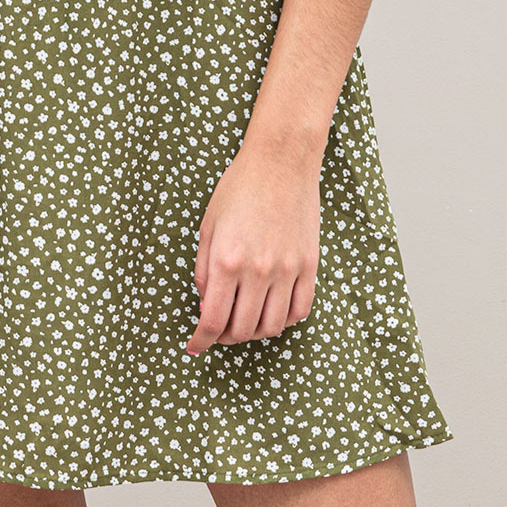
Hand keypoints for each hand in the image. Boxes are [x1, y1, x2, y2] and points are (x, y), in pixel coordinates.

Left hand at [186, 139, 321, 354]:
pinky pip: (300, 310)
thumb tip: (207, 305)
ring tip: (244, 320)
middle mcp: (258, 271)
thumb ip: (204, 270)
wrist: (281, 162)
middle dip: (225, 337)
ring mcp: (287, 270)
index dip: (202, 340)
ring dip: (254, 331)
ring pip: (272, 326)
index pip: (213, 320)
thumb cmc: (239, 188)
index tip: (197, 345)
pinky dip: (284, 319)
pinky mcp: (309, 265)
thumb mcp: (208, 227)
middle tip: (219, 330)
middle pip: (242, 330)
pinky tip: (272, 310)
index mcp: (227, 260)